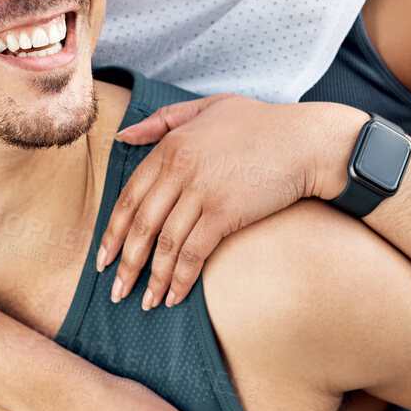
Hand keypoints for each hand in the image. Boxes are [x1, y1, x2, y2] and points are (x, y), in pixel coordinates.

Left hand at [97, 95, 364, 308]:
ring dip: (151, 278)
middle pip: (140, 224)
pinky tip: (174, 296)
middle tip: (116, 290)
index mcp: (170, 145)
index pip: (129, 195)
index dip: (113, 231)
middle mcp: (179, 168)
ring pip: (163, 243)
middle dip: (125, 262)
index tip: (104, 257)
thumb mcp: (208, 108)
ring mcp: (200, 191)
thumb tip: (123, 137)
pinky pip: (192, 252)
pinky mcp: (224, 212)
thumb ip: (163, 121)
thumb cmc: (262, 124)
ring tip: (144, 302)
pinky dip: (180, 278)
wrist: (306, 140)